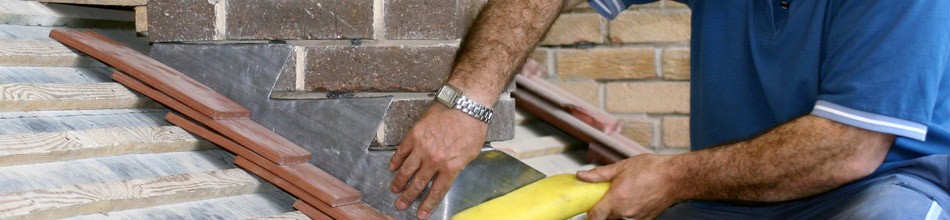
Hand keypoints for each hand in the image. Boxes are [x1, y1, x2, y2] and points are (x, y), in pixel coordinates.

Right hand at [389, 104, 486, 218]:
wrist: (465, 104)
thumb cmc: (472, 126)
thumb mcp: (471, 152)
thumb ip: (458, 165)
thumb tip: (449, 173)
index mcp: (451, 167)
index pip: (437, 191)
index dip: (428, 204)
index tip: (420, 214)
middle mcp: (434, 160)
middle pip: (418, 183)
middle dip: (409, 197)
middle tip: (400, 205)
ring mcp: (422, 147)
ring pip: (407, 170)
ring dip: (399, 182)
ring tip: (394, 189)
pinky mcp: (414, 135)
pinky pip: (401, 151)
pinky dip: (395, 161)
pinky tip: (392, 167)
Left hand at [577, 154, 682, 219]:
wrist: (676, 177)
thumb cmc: (652, 170)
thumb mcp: (621, 167)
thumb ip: (599, 174)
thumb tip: (583, 176)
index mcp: (616, 200)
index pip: (594, 216)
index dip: (590, 212)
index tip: (590, 206)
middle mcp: (625, 212)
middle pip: (606, 217)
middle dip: (604, 208)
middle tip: (608, 195)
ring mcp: (636, 218)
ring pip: (619, 218)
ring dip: (618, 209)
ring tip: (624, 194)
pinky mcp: (646, 219)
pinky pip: (631, 218)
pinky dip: (629, 211)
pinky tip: (635, 198)